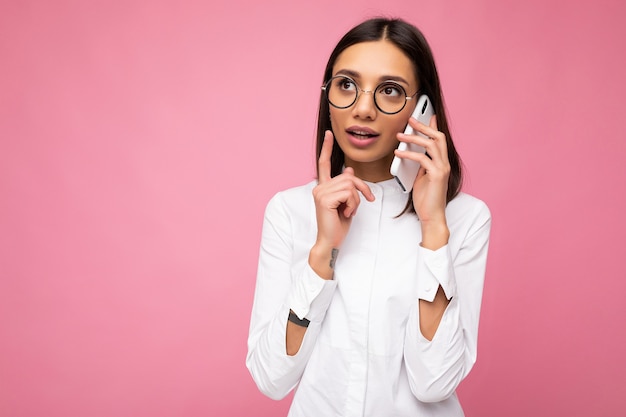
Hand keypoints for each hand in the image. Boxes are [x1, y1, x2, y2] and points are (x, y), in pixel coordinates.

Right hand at [309, 131, 374, 277]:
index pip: (324, 163)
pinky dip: (353, 204)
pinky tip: (346, 214)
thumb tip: (348, 170)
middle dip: (361, 189)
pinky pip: (349, 194)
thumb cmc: (338, 225)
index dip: (327, 148)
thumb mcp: (346, 203)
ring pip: (350, 185)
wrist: (330, 241)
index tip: (329, 133)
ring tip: (350, 211)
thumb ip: (346, 187)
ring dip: (357, 200)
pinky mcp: (325, 199)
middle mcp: (319, 187)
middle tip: (365, 201)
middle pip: (349, 176)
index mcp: (323, 186)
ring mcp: (321, 192)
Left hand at [394, 116, 449, 248]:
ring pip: (431, 145)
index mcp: (442, 164)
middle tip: (410, 120)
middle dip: (424, 126)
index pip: (439, 140)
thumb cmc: (426, 200)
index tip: (426, 115)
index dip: (433, 127)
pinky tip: (398, 153)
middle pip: (438, 137)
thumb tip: (414, 155)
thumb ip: (421, 166)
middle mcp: (445, 164)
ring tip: (400, 135)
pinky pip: (422, 159)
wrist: (431, 217)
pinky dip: (409, 154)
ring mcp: (442, 169)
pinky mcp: (436, 176)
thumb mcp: (422, 179)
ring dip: (414, 138)